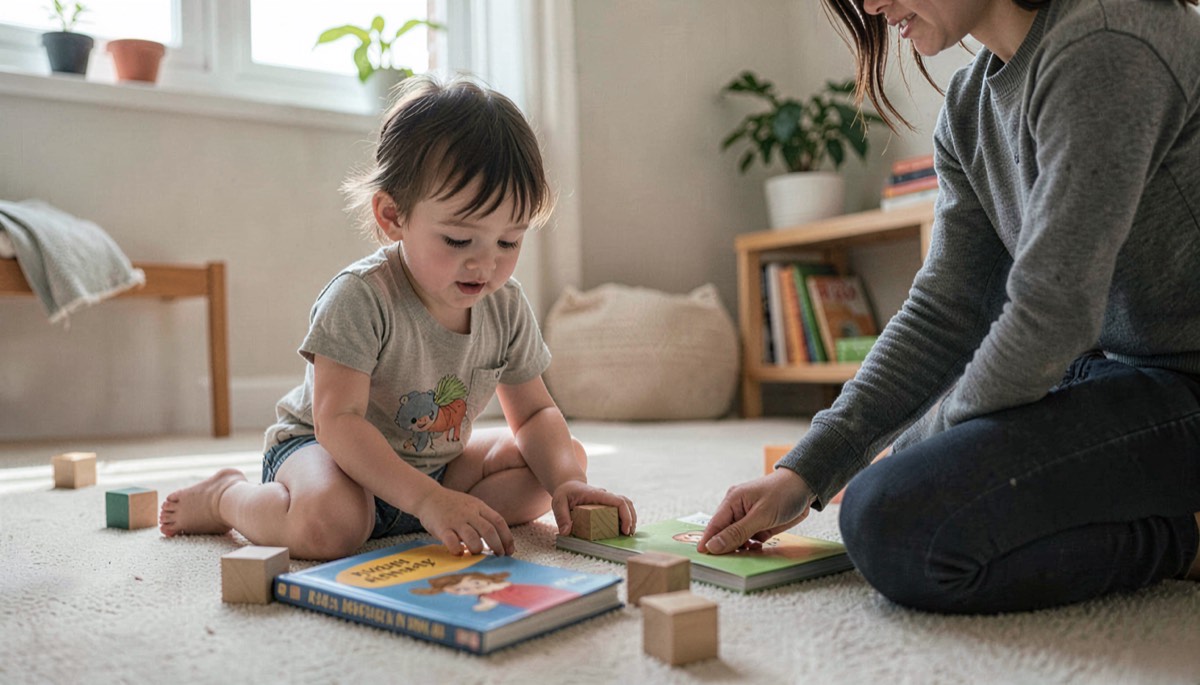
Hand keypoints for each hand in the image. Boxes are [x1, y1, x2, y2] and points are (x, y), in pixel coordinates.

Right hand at [412, 486, 514, 556]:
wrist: (428, 496)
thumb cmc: (453, 506)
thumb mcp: (472, 506)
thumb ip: (483, 519)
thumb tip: (499, 541)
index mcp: (479, 507)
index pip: (498, 521)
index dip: (507, 537)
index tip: (510, 550)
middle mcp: (469, 513)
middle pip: (489, 530)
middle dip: (497, 546)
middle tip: (499, 556)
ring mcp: (455, 520)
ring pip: (473, 537)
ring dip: (478, 549)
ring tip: (479, 554)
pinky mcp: (442, 527)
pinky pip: (451, 541)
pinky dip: (457, 550)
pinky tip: (459, 553)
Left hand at [550, 480, 636, 536]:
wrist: (568, 485)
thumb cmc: (564, 493)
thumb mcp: (558, 503)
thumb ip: (561, 517)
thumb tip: (567, 532)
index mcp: (596, 495)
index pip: (618, 501)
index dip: (625, 515)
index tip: (625, 529)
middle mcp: (605, 496)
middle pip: (626, 503)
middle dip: (631, 518)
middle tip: (629, 534)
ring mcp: (607, 500)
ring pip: (626, 504)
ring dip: (631, 518)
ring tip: (629, 533)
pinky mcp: (607, 505)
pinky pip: (621, 509)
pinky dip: (626, 518)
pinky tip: (623, 530)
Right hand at [696, 468, 813, 554]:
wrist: (805, 486)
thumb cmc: (783, 493)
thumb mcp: (761, 515)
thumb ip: (737, 532)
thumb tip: (714, 545)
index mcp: (732, 501)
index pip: (715, 525)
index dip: (708, 541)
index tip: (703, 556)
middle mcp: (737, 509)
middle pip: (724, 534)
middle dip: (727, 547)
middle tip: (731, 560)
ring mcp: (748, 518)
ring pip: (737, 539)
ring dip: (741, 548)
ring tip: (749, 552)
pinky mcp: (759, 525)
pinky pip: (749, 540)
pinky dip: (752, 547)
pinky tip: (757, 548)